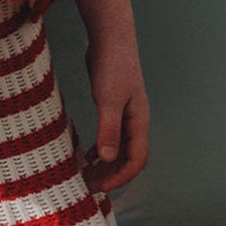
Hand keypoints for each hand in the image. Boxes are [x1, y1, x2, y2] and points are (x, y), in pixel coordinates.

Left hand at [83, 34, 149, 192]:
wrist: (111, 38)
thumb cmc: (113, 66)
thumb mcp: (108, 100)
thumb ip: (108, 129)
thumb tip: (107, 159)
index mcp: (139, 122)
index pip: (136, 160)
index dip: (120, 178)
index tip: (100, 188)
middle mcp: (135, 122)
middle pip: (128, 159)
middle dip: (111, 176)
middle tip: (88, 186)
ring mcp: (125, 115)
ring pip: (119, 149)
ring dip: (105, 165)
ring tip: (86, 175)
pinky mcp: (113, 108)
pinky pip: (111, 137)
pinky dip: (101, 150)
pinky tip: (88, 155)